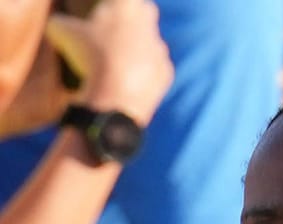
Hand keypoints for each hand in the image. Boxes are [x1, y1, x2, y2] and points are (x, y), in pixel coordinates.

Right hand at [70, 0, 174, 124]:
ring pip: (150, 41)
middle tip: (111, 29)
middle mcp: (149, 24)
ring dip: (137, 46)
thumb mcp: (61, 32)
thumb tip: (57, 24)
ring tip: (115, 59)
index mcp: (127, 6)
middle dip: (129, 19)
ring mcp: (160, 48)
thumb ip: (60, 22)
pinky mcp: (167, 71)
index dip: (115, 3)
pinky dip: (143, 71)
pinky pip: (154, 67)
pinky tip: (126, 79)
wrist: (117, 96)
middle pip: (144, 12)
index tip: (104, 11)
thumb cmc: (89, 56)